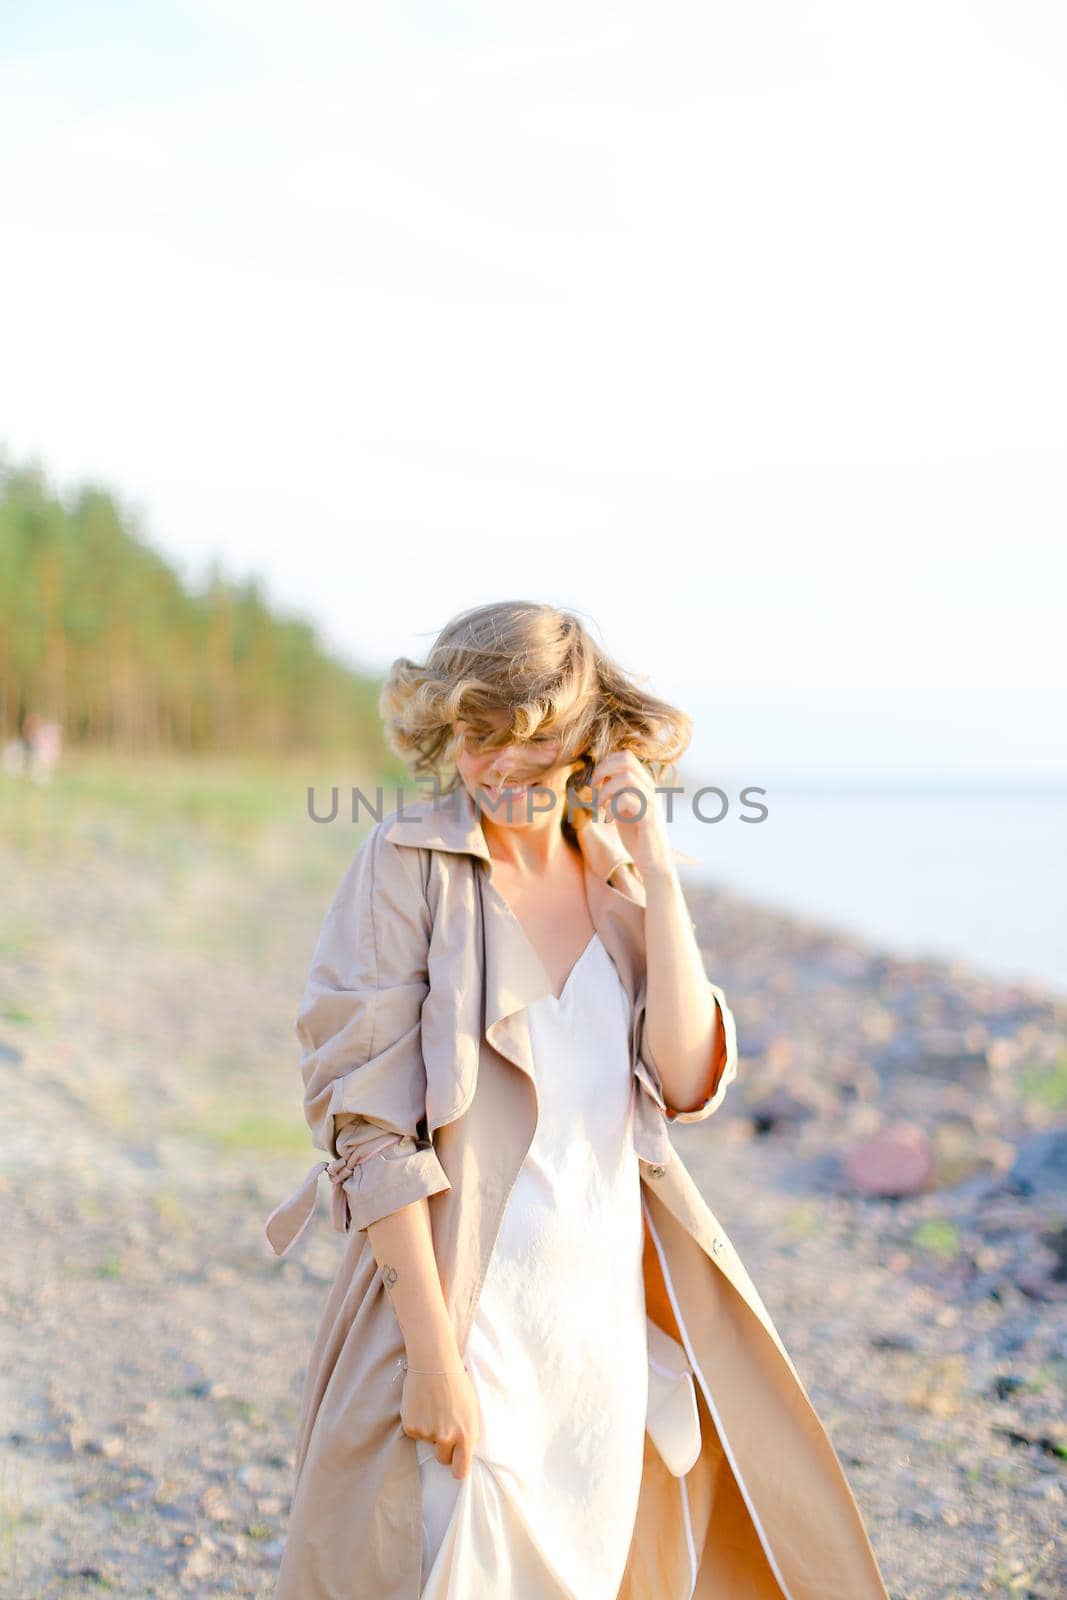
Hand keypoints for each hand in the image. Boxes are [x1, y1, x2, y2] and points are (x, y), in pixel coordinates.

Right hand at [401, 1365, 482, 1479]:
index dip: (457, 1469)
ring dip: (430, 1430)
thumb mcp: (471, 1410)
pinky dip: (418, 1422)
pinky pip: (416, 1432)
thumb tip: (462, 1452)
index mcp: (466, 1435)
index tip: (456, 1465)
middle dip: (444, 1448)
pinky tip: (422, 1404)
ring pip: (429, 1442)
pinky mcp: (412, 1427)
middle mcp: (447, 1438)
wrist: (434, 1363)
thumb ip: (468, 1433)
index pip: (460, 1470)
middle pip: (443, 1459)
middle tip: (443, 1425)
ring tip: (434, 1406)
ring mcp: (428, 1433)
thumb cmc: (457, 1383)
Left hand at [586, 750, 673, 877]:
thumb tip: (599, 776)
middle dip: (603, 770)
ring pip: (626, 777)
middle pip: (626, 760)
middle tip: (592, 787)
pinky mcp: (649, 817)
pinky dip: (612, 807)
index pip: (626, 756)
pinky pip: (628, 800)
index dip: (606, 763)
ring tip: (600, 806)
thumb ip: (615, 792)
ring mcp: (651, 802)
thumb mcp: (622, 808)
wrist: (653, 861)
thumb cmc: (636, 835)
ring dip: (606, 790)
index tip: (594, 781)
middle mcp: (650, 789)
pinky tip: (609, 820)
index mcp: (644, 784)